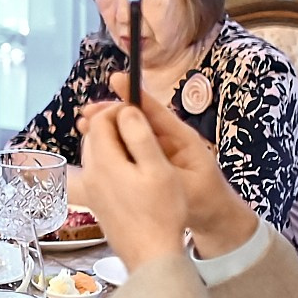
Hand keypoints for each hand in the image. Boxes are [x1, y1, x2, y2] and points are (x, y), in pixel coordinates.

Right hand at [78, 73, 238, 239]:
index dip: (135, 94)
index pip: (155, 110)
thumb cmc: (205, 199)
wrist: (213, 218)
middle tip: (87, 111)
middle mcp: (167, 139)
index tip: (116, 79)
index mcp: (181, 138)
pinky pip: (127, 148)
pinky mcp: (148, 162)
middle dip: (111, 112)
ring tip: (83, 124)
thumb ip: (164, 166)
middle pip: (137, 119)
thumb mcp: (186, 184)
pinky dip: (110, 144)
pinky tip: (90, 144)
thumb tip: (143, 149)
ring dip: (106, 127)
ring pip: (129, 132)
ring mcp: (157, 150)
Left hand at [78, 103, 189, 270]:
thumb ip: (140, 136)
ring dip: (112, 143)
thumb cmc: (161, 213)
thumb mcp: (158, 169)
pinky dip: (111, 161)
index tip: (138, 111)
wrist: (151, 257)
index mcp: (103, 162)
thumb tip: (126, 110)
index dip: (118, 110)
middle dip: (113, 124)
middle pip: (94, 135)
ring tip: (139, 146)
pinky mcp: (96, 203)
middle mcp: (90, 174)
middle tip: (139, 124)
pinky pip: (98, 172)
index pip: (100, 120)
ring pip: (95, 153)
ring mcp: (91, 190)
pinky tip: (133, 171)